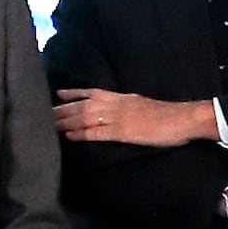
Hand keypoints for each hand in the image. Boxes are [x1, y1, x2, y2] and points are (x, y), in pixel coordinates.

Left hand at [56, 87, 220, 150]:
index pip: (92, 92)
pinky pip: (98, 132)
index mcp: (122, 97)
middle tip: (44, 112)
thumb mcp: (142, 104)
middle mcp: (116, 104)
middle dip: (63, 109)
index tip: (58, 93)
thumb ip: (126, 106)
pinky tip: (69, 136)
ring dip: (66, 121)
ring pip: (86, 117)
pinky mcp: (123, 132)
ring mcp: (119, 118)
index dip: (74, 93)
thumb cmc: (166, 114)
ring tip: (49, 124)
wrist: (182, 118)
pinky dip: (82, 133)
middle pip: (83, 105)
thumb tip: (115, 110)